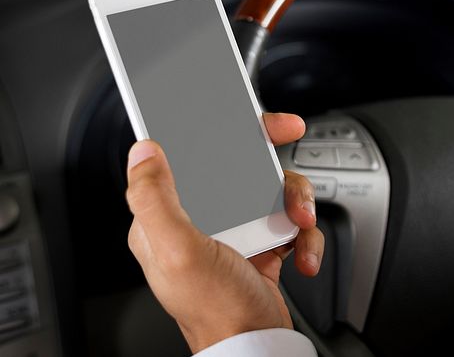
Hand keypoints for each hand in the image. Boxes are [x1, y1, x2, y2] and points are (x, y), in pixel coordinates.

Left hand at [125, 113, 323, 352]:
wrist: (255, 347)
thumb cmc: (214, 311)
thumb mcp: (178, 251)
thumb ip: (155, 199)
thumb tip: (142, 151)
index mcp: (168, 217)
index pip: (194, 156)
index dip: (225, 133)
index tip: (254, 124)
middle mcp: (202, 220)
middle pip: (245, 167)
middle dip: (278, 176)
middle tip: (294, 183)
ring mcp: (235, 231)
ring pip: (274, 191)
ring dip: (296, 207)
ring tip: (299, 229)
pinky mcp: (263, 244)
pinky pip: (291, 223)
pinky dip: (304, 237)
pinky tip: (302, 256)